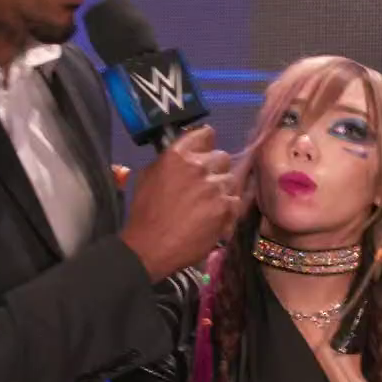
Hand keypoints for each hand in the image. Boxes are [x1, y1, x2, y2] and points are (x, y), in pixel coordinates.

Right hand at [120, 125, 242, 280]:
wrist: (150, 247)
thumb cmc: (144, 213)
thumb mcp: (148, 176)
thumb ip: (170, 161)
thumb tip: (186, 155)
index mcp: (178, 155)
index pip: (205, 134)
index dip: (206, 143)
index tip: (205, 152)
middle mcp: (200, 167)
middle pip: (222, 157)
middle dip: (215, 169)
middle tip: (206, 185)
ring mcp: (216, 187)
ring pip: (232, 180)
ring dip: (223, 190)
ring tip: (210, 205)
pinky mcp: (227, 208)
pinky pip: (237, 201)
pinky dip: (229, 209)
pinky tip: (216, 217)